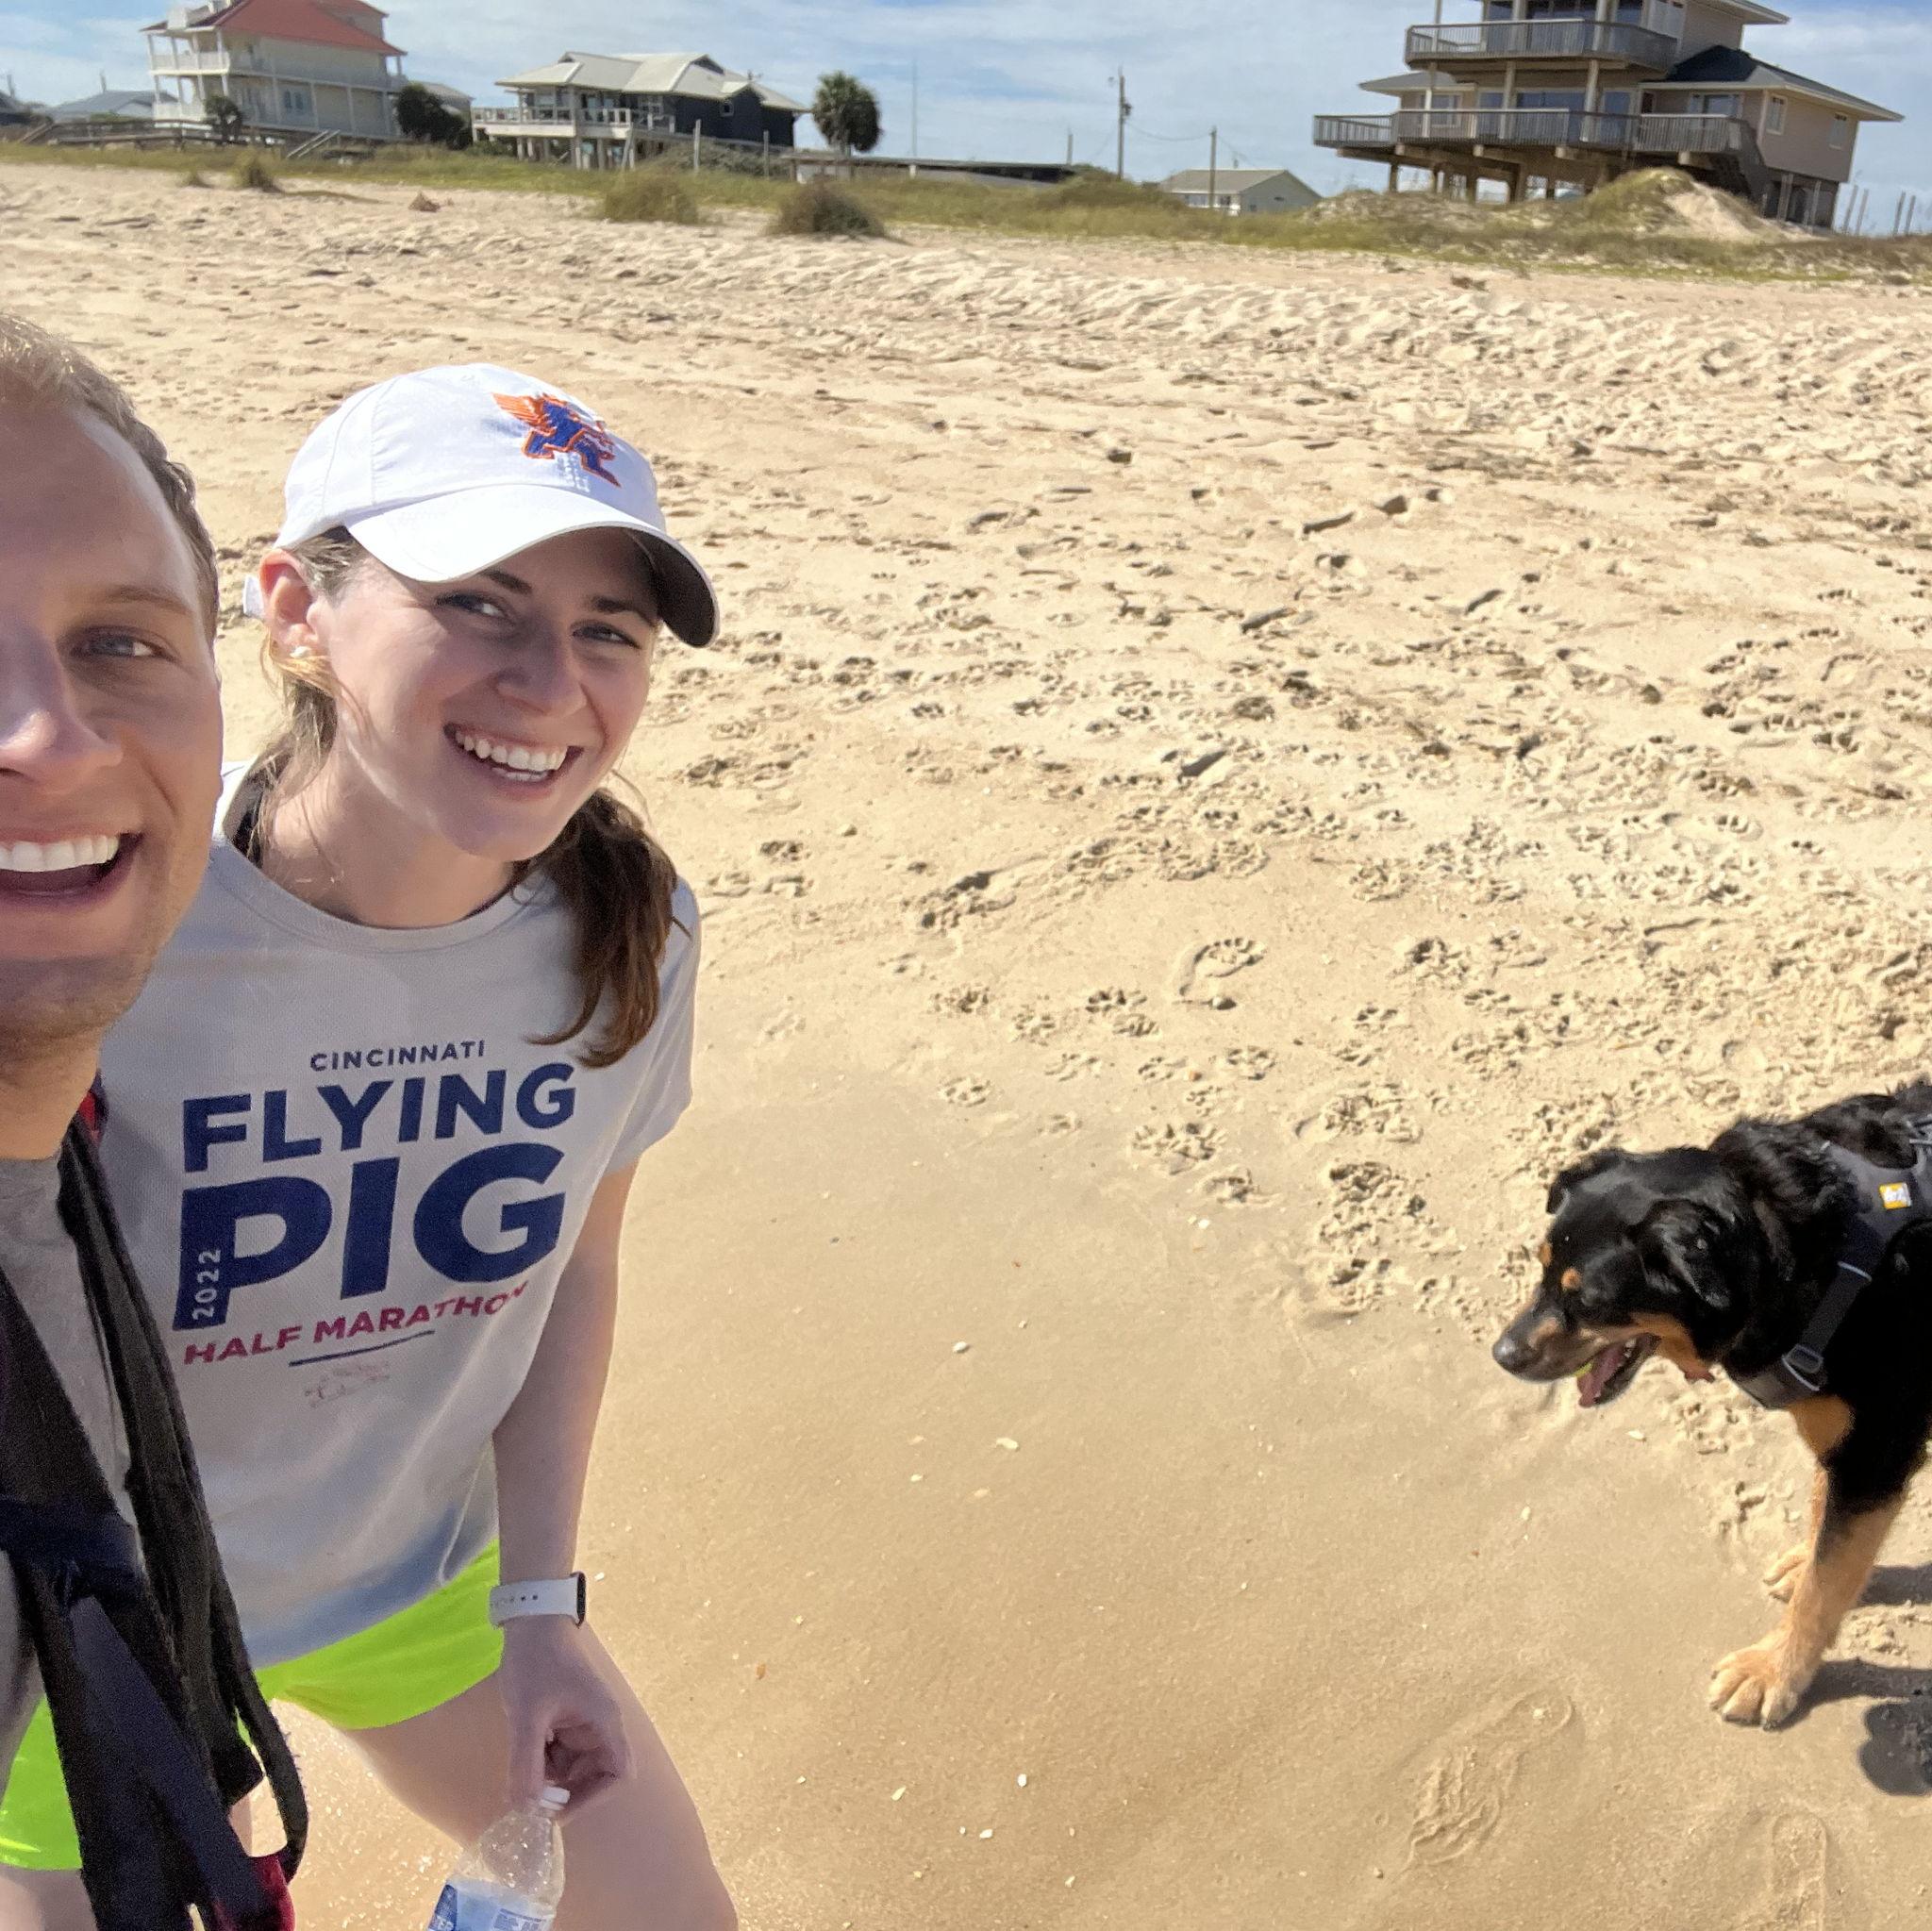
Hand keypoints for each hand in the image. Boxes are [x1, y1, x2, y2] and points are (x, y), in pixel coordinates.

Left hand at [497, 1618, 633, 1813]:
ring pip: (572, 1767)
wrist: (531, 1622)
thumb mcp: (527, 1715)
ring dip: (548, 1774)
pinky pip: (559, 1753)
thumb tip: (524, 1811)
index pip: (619, 1773)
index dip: (595, 1798)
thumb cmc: (537, 1662)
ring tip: (522, 1760)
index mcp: (604, 1721)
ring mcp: (583, 1723)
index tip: (560, 1810)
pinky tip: (524, 1743)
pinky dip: (540, 1758)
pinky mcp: (567, 1720)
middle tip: (530, 1797)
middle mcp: (600, 1726)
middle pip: (594, 1775)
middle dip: (564, 1789)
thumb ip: (526, 1763)